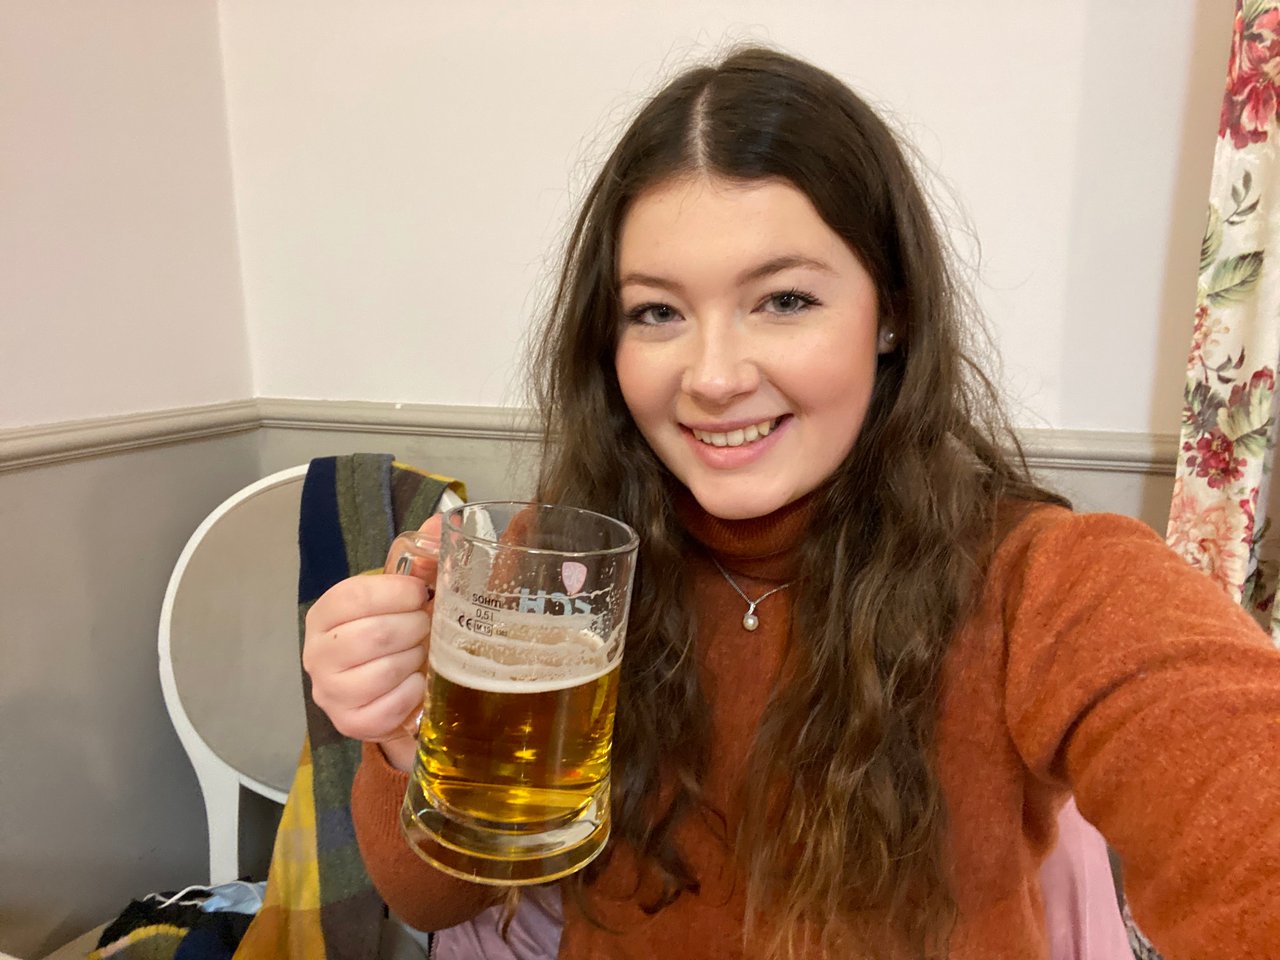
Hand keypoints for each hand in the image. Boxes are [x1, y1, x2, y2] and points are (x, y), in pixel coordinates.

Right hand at [302, 515, 441, 771]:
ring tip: (420, 655)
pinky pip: (388, 707)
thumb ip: (421, 558)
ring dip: (414, 661)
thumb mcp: (405, 595)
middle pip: (372, 635)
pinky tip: (415, 683)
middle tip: (426, 628)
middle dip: (414, 629)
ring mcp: (329, 691)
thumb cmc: (397, 634)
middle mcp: (317, 652)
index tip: (421, 594)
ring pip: (382, 672)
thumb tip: (440, 523)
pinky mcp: (348, 723)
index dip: (396, 593)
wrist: (391, 691)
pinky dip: (412, 693)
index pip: (353, 595)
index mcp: (325, 613)